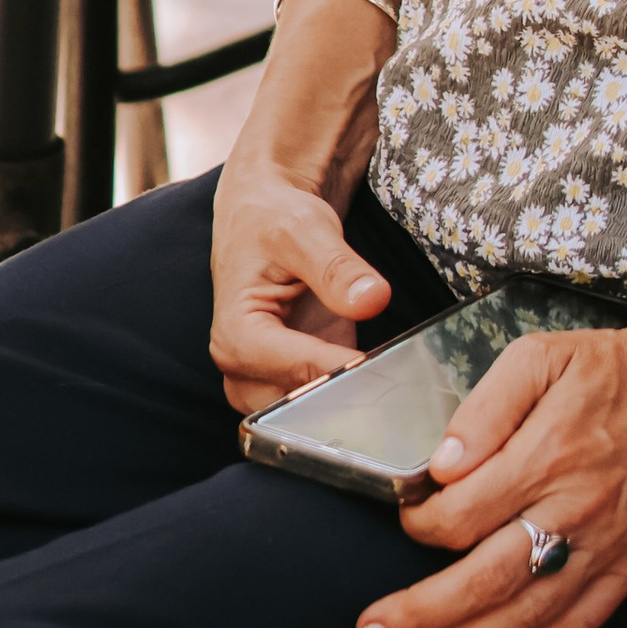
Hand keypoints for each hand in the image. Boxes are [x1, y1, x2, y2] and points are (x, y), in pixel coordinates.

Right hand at [209, 160, 395, 417]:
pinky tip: (386, 391)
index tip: (373, 369)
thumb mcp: (306, 230)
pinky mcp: (298, 374)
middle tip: (388, 393)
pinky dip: (350, 400)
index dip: (331, 372)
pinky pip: (321, 402)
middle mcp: (244, 366)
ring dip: (344, 409)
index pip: (287, 369)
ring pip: (304, 417)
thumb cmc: (276, 216)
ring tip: (390, 396)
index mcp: (236, 333)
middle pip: (289, 409)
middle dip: (336, 405)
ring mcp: (269, 375)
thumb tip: (374, 299)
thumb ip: (337, 268)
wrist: (268, 210)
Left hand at [356, 309, 626, 627]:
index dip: (422, 526)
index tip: (407, 522)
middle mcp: (575, 510)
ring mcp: (604, 548)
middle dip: (422, 613)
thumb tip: (443, 464)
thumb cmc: (615, 370)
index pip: (465, 513)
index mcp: (548, 453)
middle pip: (485, 580)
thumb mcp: (545, 356)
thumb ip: (486, 406)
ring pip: (524, 616)